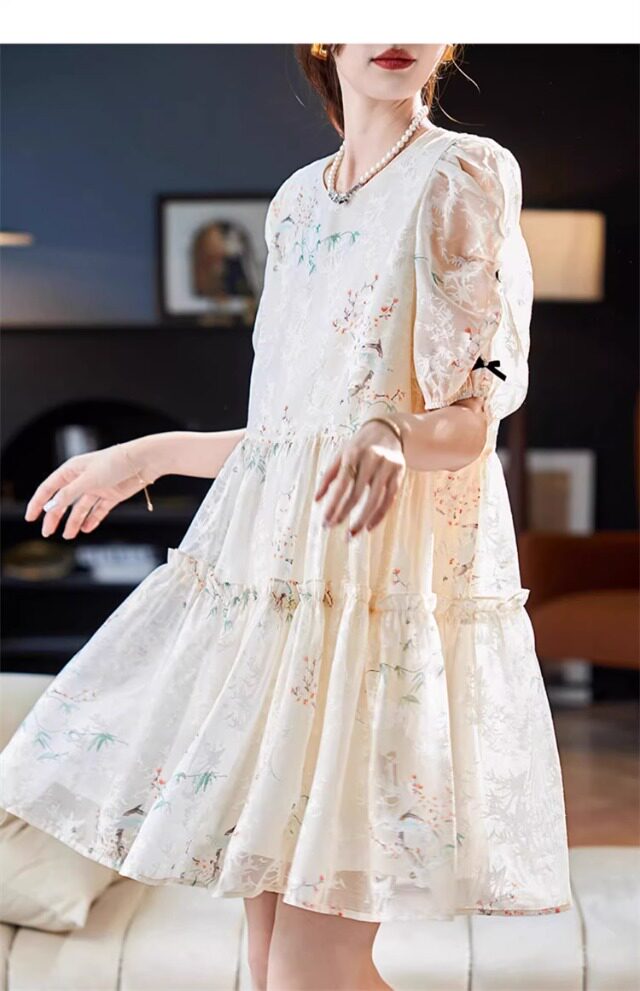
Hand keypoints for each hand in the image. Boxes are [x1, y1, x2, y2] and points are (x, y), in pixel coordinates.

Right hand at [24, 443, 153, 539]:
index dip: (38, 502)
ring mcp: (98, 487)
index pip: (49, 488)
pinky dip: (92, 520)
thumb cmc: (115, 463)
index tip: (30, 517)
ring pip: (81, 508)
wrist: (143, 461)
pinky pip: (98, 510)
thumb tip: (52, 506)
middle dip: (54, 517)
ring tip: (68, 536)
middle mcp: (83, 479)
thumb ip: (69, 494)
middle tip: (47, 533)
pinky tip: (85, 529)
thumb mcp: (88, 479)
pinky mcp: (112, 495)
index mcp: (72, 470)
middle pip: (64, 501)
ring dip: (73, 522)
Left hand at [314, 420, 405, 536]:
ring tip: (352, 534)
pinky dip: (379, 515)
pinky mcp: (399, 473)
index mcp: (352, 454)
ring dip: (362, 519)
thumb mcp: (340, 455)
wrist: (387, 431)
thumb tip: (316, 500)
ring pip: (375, 498)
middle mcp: (371, 459)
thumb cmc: (358, 447)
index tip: (326, 522)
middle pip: (357, 493)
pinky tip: (369, 527)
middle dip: (345, 514)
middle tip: (335, 529)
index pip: (342, 483)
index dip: (334, 504)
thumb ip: (328, 476)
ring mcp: (387, 466)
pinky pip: (390, 499)